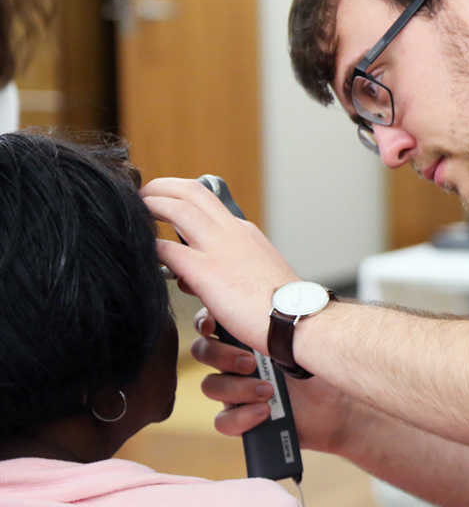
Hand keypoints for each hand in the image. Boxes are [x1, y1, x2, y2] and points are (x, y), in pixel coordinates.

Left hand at [142, 177, 298, 353]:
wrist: (296, 319)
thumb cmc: (279, 307)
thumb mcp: (256, 274)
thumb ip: (226, 269)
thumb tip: (192, 278)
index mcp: (245, 232)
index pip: (208, 204)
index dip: (181, 198)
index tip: (165, 203)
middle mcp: (232, 232)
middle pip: (191, 192)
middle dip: (162, 187)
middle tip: (143, 194)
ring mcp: (219, 249)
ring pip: (178, 209)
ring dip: (151, 205)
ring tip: (133, 210)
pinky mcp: (206, 272)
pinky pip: (167, 250)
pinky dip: (150, 247)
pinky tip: (139, 252)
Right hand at [192, 308, 359, 453]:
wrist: (339, 407)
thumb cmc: (322, 364)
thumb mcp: (302, 335)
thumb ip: (277, 317)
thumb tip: (261, 294)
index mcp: (247, 332)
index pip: (211, 321)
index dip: (204, 321)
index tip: (211, 325)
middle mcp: (237, 359)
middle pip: (203, 351)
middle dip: (221, 355)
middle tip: (250, 362)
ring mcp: (237, 389)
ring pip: (211, 386)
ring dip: (236, 388)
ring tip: (268, 391)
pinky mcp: (243, 418)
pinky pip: (223, 421)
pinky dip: (241, 416)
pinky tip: (264, 412)